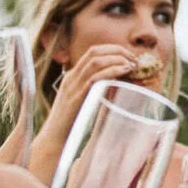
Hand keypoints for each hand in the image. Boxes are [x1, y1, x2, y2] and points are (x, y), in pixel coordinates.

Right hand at [24, 44, 155, 185]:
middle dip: (117, 50)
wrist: (54, 138)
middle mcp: (72, 77)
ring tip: (131, 64)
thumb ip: (95, 91)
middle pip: (94, 52)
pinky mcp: (77, 97)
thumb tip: (117, 86)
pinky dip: (111, 71)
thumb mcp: (82, 101)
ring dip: (116, 59)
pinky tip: (123, 71)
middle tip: (133, 58)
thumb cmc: (71, 122)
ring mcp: (73, 86)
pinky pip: (94, 78)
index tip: (128, 56)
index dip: (112, 49)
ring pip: (95, 61)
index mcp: (73, 76)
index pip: (92, 52)